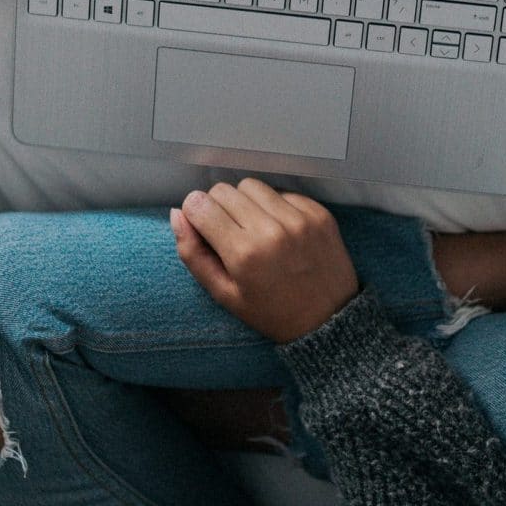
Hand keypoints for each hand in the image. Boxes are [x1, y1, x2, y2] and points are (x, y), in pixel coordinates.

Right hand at [170, 180, 358, 342]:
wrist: (328, 319)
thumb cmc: (272, 312)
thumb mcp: (224, 294)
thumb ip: (193, 254)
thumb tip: (177, 214)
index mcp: (243, 253)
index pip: (201, 204)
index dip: (195, 213)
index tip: (202, 225)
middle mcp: (271, 230)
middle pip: (224, 190)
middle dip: (218, 207)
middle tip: (230, 233)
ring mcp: (298, 219)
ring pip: (252, 185)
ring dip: (246, 202)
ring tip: (254, 229)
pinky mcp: (318, 212)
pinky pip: (282, 193)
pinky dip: (274, 206)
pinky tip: (280, 231)